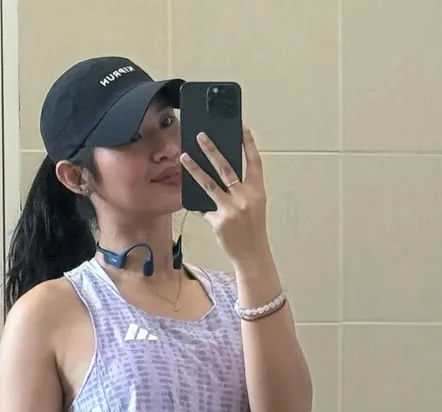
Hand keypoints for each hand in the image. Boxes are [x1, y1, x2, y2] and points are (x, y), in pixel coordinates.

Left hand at [180, 125, 269, 269]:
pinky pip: (203, 208)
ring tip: (184, 157)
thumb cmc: (253, 228)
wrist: (252, 254)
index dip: (248, 143)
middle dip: (212, 150)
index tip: (241, 126)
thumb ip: (242, 190)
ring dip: (195, 169)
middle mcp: (245, 197)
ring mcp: (231, 209)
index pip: (254, 161)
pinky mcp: (219, 221)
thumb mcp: (254, 205)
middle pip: (227, 168)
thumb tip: (220, 173)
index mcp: (257, 190)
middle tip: (200, 136)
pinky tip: (186, 197)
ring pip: (209, 184)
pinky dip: (195, 203)